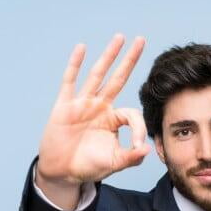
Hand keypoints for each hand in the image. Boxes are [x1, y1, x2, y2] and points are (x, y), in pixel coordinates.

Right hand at [37, 33, 150, 187]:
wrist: (63, 172)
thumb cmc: (89, 166)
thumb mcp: (114, 163)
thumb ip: (131, 158)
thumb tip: (147, 150)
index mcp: (113, 120)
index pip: (132, 114)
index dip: (139, 128)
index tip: (138, 146)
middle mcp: (100, 107)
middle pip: (118, 79)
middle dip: (130, 61)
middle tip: (141, 40)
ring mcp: (82, 104)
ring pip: (97, 75)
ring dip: (109, 56)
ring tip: (120, 38)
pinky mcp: (64, 106)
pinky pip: (70, 81)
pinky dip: (75, 65)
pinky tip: (82, 48)